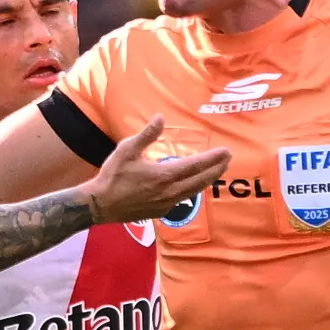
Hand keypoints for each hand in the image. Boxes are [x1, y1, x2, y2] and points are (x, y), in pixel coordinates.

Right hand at [82, 120, 228, 222]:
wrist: (100, 204)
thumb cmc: (112, 175)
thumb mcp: (127, 150)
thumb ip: (146, 134)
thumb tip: (160, 117)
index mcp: (164, 175)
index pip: (196, 165)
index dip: (213, 158)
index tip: (227, 152)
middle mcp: (170, 191)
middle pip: (201, 180)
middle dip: (217, 169)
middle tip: (228, 160)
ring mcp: (167, 204)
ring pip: (194, 191)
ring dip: (207, 180)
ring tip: (216, 171)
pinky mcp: (162, 212)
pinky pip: (184, 199)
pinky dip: (193, 190)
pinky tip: (193, 185)